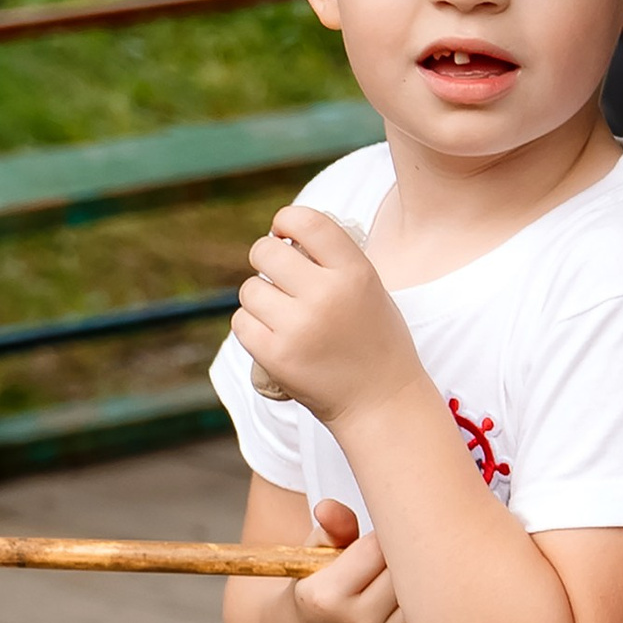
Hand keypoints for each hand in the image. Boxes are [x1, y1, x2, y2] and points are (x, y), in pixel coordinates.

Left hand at [233, 204, 422, 427]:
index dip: (285, 220)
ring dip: (259, 299)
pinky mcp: (276, 356)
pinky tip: (273, 335)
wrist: (381, 402)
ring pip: (249, 289)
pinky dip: (251, 326)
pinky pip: (241, 322)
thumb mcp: (370, 288)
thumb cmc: (375, 341)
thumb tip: (282, 234)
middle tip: (276, 276)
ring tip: (282, 315)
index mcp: (354, 272)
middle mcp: (326, 295)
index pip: (306, 221)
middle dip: (264, 258)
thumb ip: (333, 259)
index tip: (283, 232)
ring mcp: (299, 327)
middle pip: (265, 251)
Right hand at [283, 498, 418, 622]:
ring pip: (426, 595)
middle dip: (408, 554)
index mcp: (326, 597)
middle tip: (405, 549)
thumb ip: (329, 529)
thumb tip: (330, 508)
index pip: (377, 547)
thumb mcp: (311, 557)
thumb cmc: (313, 595)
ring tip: (413, 571)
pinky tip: (423, 598)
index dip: (386, 534)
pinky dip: (435, 606)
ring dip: (426, 578)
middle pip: (406, 570)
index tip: (385, 534)